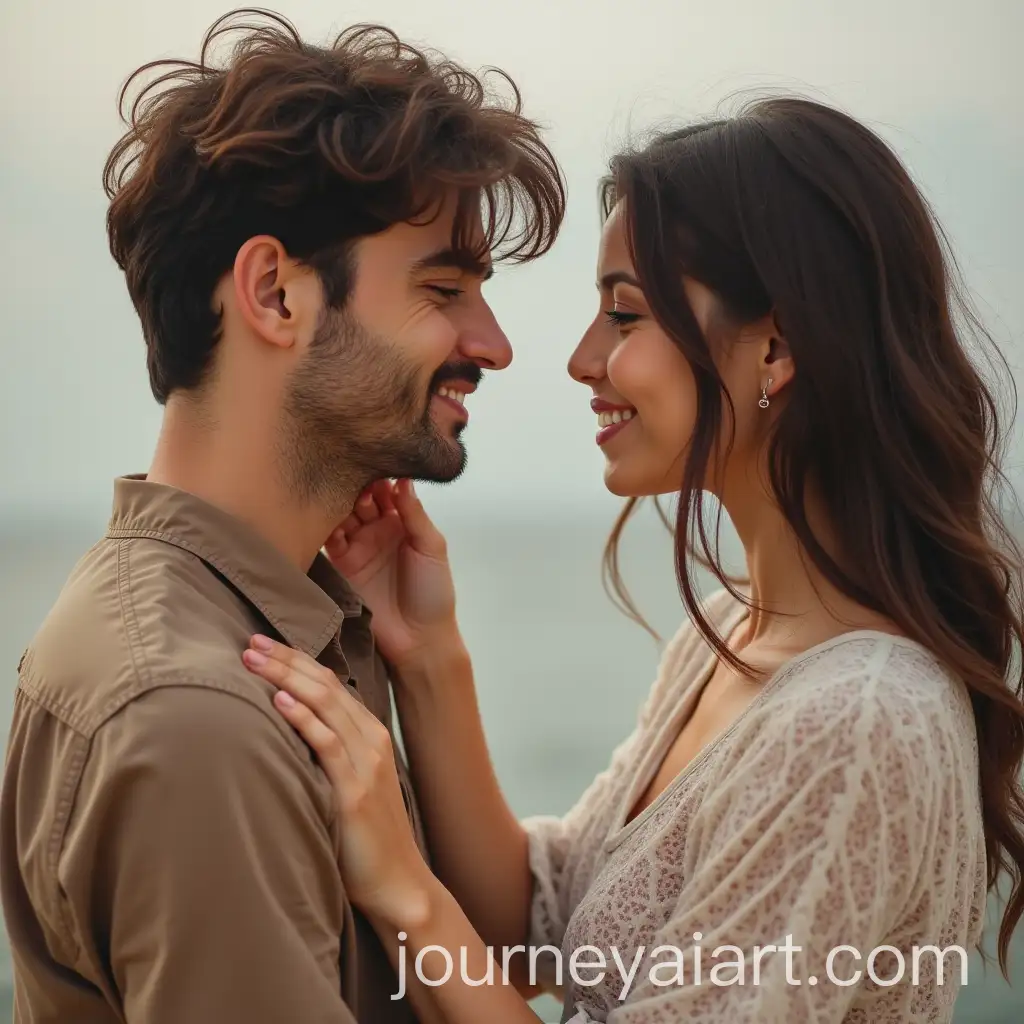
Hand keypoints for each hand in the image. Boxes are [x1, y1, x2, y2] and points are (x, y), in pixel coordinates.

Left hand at [242, 635, 432, 927]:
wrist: (399, 882)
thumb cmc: (367, 836)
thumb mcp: (352, 783)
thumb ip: (330, 753)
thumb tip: (287, 730)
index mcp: (371, 735)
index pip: (330, 683)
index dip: (297, 659)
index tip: (264, 643)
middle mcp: (371, 741)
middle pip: (325, 685)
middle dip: (286, 659)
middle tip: (251, 640)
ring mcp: (366, 764)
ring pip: (324, 705)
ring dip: (286, 677)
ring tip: (254, 659)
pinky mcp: (354, 791)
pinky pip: (327, 745)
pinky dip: (304, 719)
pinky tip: (281, 701)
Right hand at [325, 479, 461, 671]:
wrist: (418, 638)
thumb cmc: (433, 592)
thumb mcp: (432, 548)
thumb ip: (415, 515)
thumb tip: (403, 479)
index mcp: (404, 521)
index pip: (389, 489)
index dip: (382, 474)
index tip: (374, 458)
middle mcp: (380, 529)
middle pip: (363, 496)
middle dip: (357, 484)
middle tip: (353, 476)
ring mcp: (360, 545)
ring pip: (344, 513)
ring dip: (341, 502)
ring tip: (340, 494)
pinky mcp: (343, 564)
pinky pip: (330, 539)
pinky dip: (327, 526)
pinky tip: (327, 516)